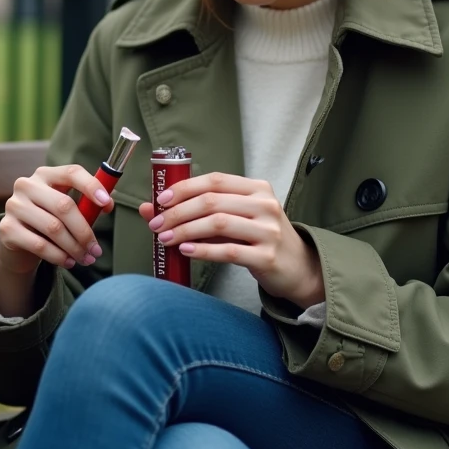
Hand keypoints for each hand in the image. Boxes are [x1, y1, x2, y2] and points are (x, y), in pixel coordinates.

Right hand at [0, 165, 112, 275]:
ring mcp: (14, 206)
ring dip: (74, 247)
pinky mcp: (6, 229)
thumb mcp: (65, 209)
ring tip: (86, 259)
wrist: (16, 242)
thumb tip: (108, 204)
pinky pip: (39, 245)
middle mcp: (27, 185)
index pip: (71, 172)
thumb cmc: (48, 220)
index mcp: (45, 175)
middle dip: (85, 231)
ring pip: (53, 228)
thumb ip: (85, 204)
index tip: (107, 203)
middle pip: (64, 205)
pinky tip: (69, 262)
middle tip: (97, 250)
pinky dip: (59, 256)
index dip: (91, 186)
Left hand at [141, 173, 324, 308]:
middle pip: (213, 202)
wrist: (297, 267)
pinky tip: (186, 250)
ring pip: (218, 224)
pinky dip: (203, 250)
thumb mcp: (234, 219)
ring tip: (166, 238)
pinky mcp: (267, 256)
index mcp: (257, 188)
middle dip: (179, 212)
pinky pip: (228, 251)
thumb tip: (151, 208)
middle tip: (157, 224)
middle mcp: (265, 205)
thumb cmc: (259, 239)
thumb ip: (198, 212)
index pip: (215, 181)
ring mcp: (268, 231)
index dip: (184, 188)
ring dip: (186, 230)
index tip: (161, 200)